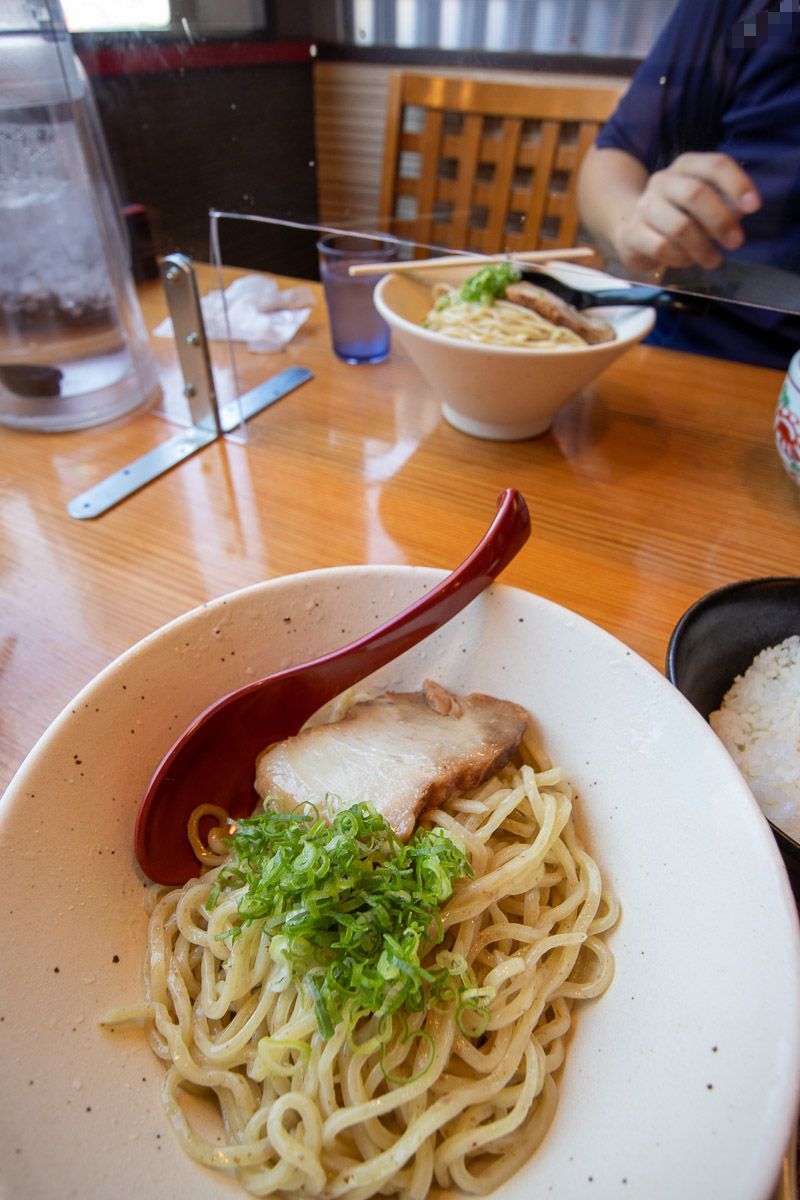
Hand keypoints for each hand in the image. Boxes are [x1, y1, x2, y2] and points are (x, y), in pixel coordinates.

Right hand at [613, 152, 760, 272]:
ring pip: (679, 226)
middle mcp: (663, 181)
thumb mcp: (703, 204)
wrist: (631, 229)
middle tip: (735, 242)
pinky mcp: (631, 233)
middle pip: (695, 194)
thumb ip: (724, 204)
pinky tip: (687, 262)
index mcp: (685, 166)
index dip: (737, 184)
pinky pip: (661, 247)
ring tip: (714, 260)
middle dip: (720, 221)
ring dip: (702, 247)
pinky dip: (680, 258)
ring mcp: (644, 206)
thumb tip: (740, 213)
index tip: (754, 207)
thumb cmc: (677, 215)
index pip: (715, 164)